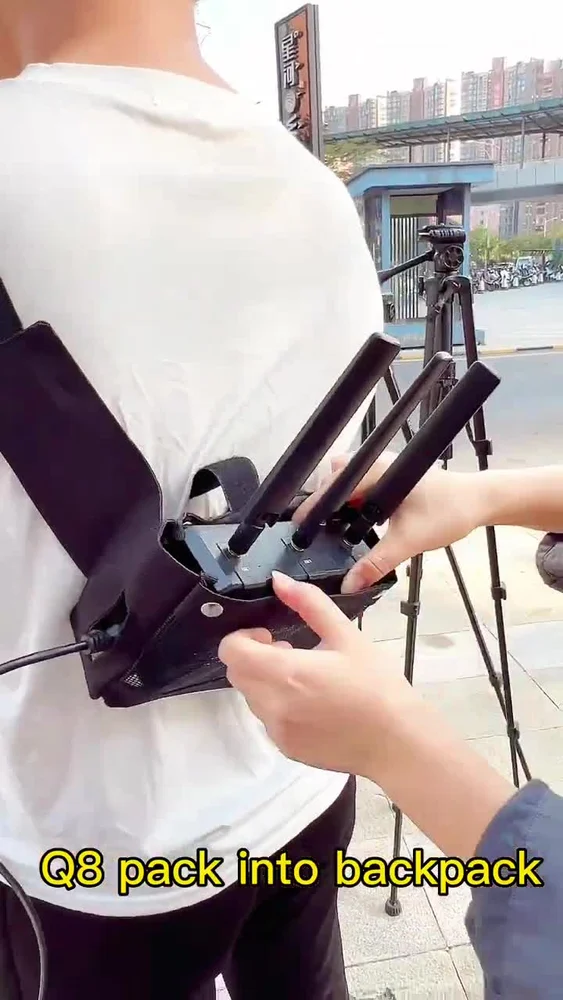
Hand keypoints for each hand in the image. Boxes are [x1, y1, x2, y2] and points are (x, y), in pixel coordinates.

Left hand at [218, 571, 417, 777]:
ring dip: (266, 681)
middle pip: (237, 673)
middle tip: (291, 652)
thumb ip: (309, 603)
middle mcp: (273, 705)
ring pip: (251, 697)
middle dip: (255, 657)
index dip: (243, 637)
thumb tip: (279, 580)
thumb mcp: (347, 635)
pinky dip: (279, 706)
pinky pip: (268, 720)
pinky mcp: (286, 748)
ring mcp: (277, 731)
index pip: (231, 651)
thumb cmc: (376, 684)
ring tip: (307, 679)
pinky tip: (314, 704)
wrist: (397, 741)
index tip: (272, 635)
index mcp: (285, 673)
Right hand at [294, 452, 486, 593]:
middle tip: (319, 530)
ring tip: (335, 530)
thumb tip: (349, 583)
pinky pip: (363, 486)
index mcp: (376, 471)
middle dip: (324, 501)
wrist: (481, 502)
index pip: (332, 486)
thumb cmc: (449, 511)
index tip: (297, 526)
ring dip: (341, 502)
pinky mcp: (393, 477)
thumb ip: (376, 563)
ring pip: (349, 481)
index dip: (311, 506)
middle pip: (334, 477)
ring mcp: (385, 468)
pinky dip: (355, 502)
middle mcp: (377, 464)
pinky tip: (358, 525)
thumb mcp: (409, 541)